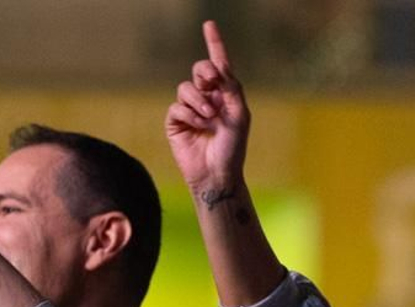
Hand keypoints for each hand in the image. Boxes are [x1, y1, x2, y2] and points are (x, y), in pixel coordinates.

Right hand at [166, 21, 250, 201]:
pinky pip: (176, 107)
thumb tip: (218, 68)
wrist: (218, 174)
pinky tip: (199, 126)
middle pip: (199, 70)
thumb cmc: (233, 147)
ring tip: (209, 117)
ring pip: (185, 88)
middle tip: (213, 83)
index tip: (209, 24)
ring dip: (198, 100)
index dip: (214, 44)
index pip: (219, 65)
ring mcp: (190, 110)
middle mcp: (207, 99)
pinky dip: (189, 114)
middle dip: (205, 73)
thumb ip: (231, 88)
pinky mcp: (175, 123)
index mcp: (225, 95)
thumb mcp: (239, 114)